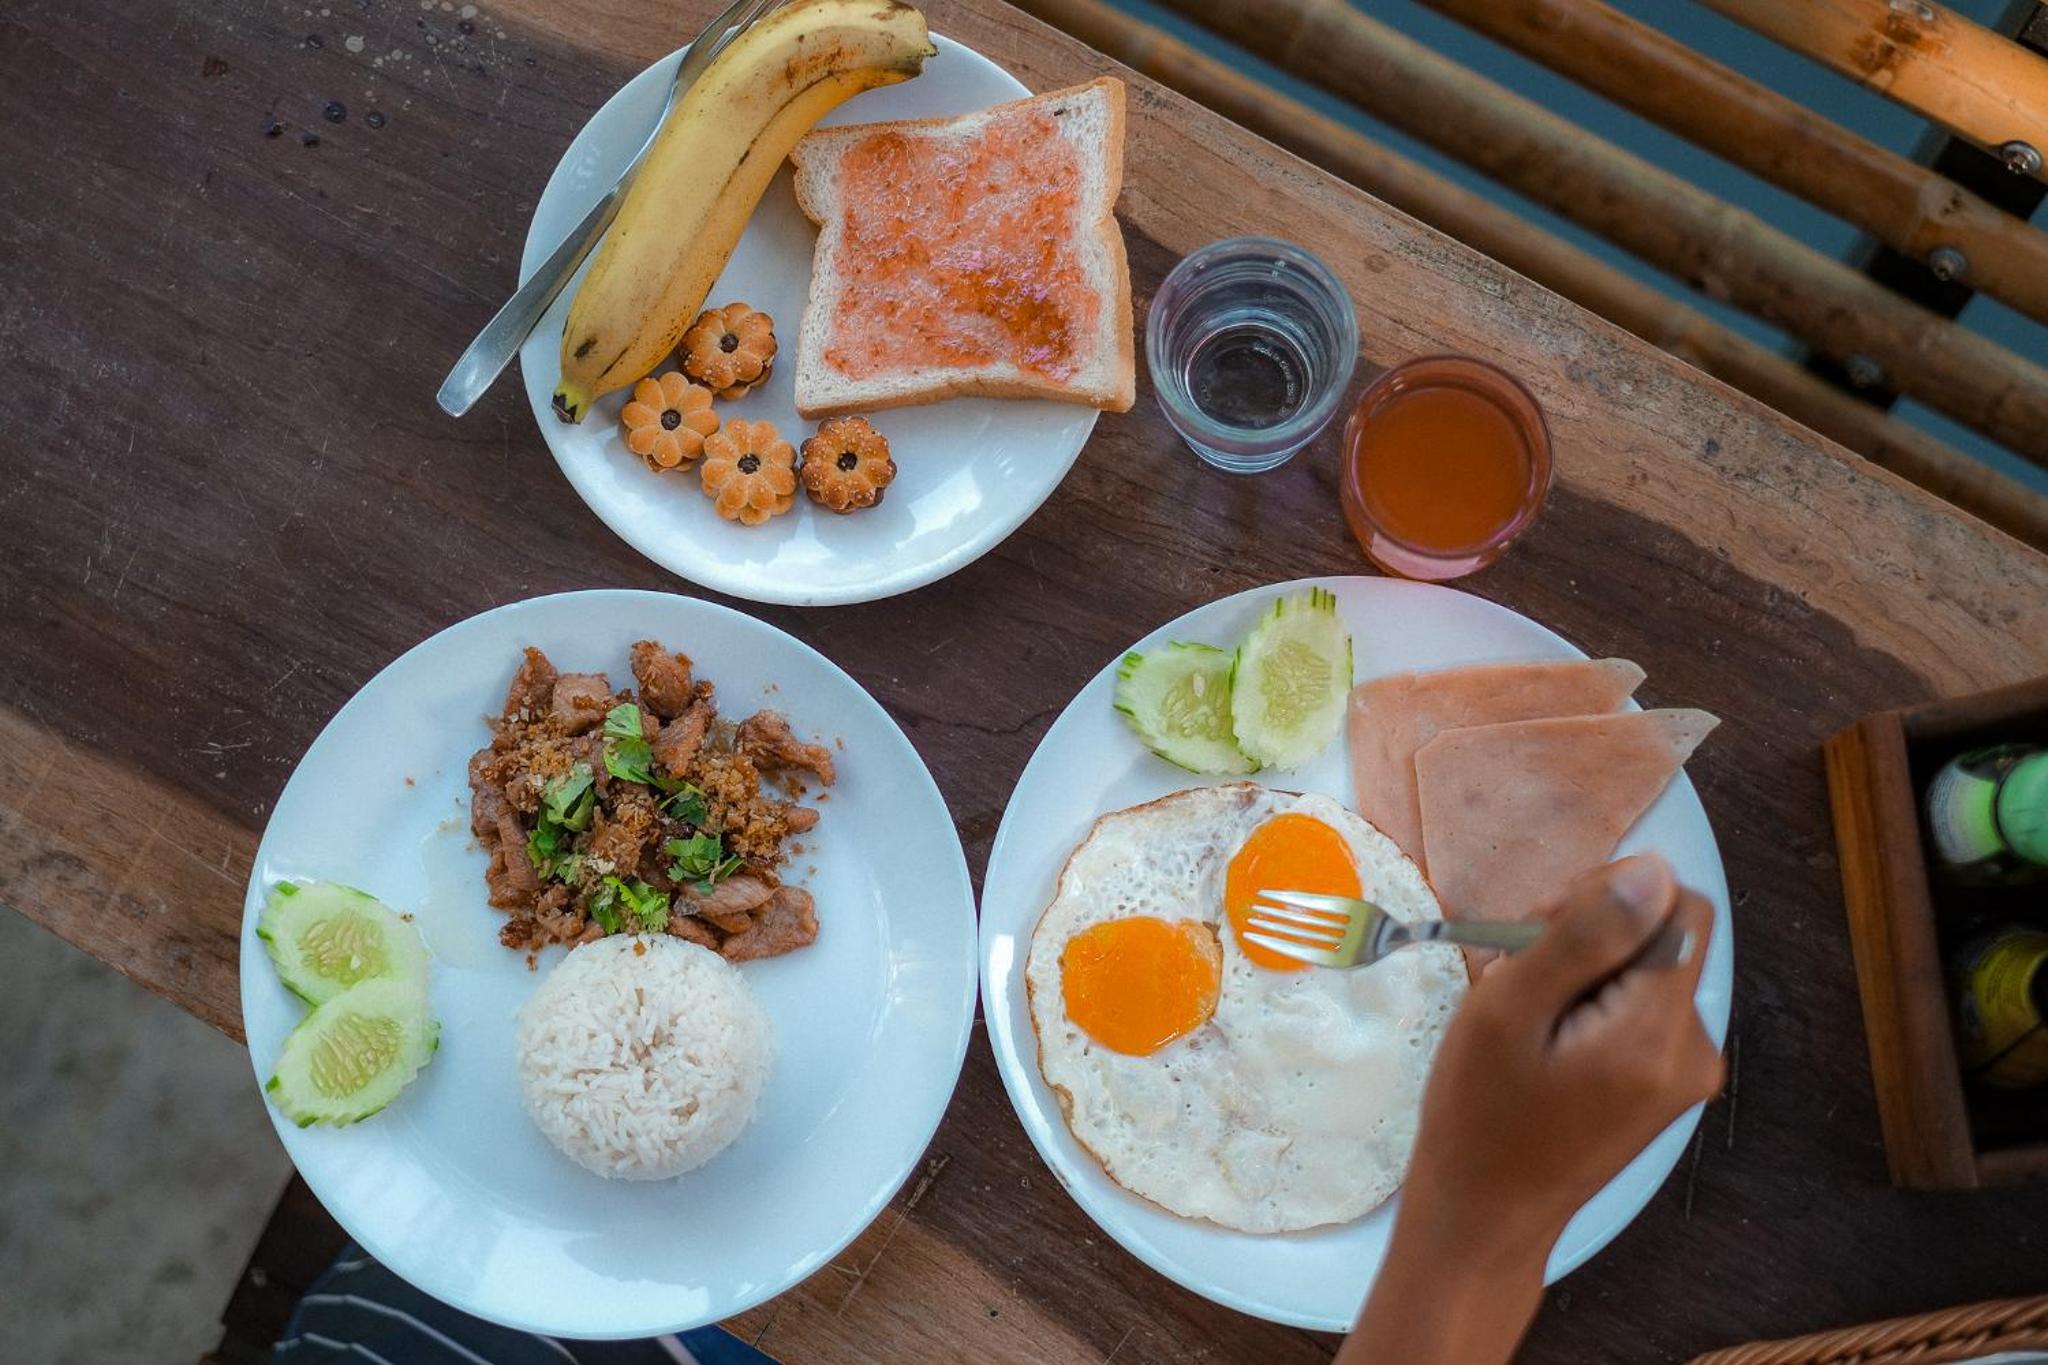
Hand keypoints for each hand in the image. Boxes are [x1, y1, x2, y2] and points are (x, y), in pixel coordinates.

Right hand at [1340, 854, 1722, 1364]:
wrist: (1485, 1215)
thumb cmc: (1480, 1113)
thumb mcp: (1510, 1010)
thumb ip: (1584, 935)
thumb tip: (1654, 869)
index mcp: (1659, 1033)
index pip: (1678, 907)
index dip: (1608, 897)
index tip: (1542, 933)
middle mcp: (1696, 1051)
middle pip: (1663, 937)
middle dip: (1590, 934)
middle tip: (1518, 969)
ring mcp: (1686, 1074)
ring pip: (1648, 970)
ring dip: (1584, 969)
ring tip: (1523, 1009)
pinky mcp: (1666, 1086)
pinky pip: (1641, 1009)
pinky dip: (1592, 1004)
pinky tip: (1543, 1034)